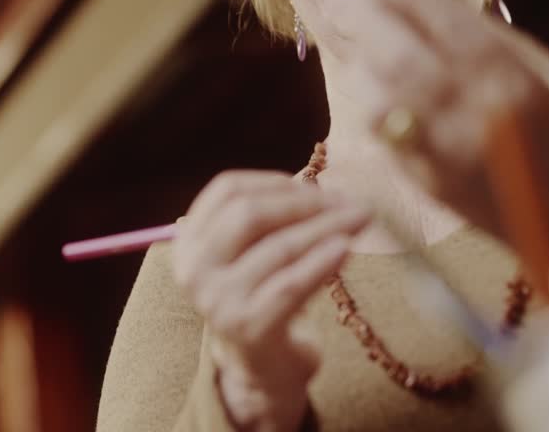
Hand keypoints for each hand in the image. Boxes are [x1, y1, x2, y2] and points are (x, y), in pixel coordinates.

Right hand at [173, 171, 370, 429]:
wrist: (262, 367)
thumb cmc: (263, 296)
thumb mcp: (252, 253)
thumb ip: (271, 218)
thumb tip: (323, 185)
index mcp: (189, 242)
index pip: (226, 190)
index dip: (274, 181)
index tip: (316, 183)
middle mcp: (194, 269)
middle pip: (247, 213)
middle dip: (303, 202)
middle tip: (347, 201)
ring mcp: (218, 300)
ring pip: (278, 247)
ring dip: (326, 227)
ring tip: (359, 219)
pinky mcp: (248, 326)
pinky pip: (292, 283)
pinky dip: (323, 261)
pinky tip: (346, 248)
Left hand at [341, 0, 548, 287]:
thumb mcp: (545, 70)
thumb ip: (483, 34)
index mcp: (512, 76)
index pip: (440, 16)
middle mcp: (475, 114)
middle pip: (394, 53)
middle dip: (361, 16)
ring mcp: (447, 154)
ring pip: (378, 95)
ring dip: (363, 62)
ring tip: (364, 42)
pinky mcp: (427, 184)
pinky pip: (384, 133)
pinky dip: (377, 103)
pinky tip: (380, 86)